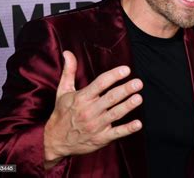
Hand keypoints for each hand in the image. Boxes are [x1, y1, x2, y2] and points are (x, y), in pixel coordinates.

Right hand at [43, 51, 142, 168]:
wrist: (54, 141)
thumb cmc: (62, 113)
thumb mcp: (63, 91)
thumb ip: (69, 71)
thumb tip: (67, 52)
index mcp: (82, 98)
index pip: (100, 84)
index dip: (113, 76)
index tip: (126, 69)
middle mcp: (89, 111)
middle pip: (110, 98)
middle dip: (125, 90)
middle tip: (138, 83)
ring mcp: (95, 125)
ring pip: (115, 114)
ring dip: (127, 106)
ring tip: (139, 98)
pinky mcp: (100, 138)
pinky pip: (116, 133)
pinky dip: (127, 129)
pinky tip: (138, 124)